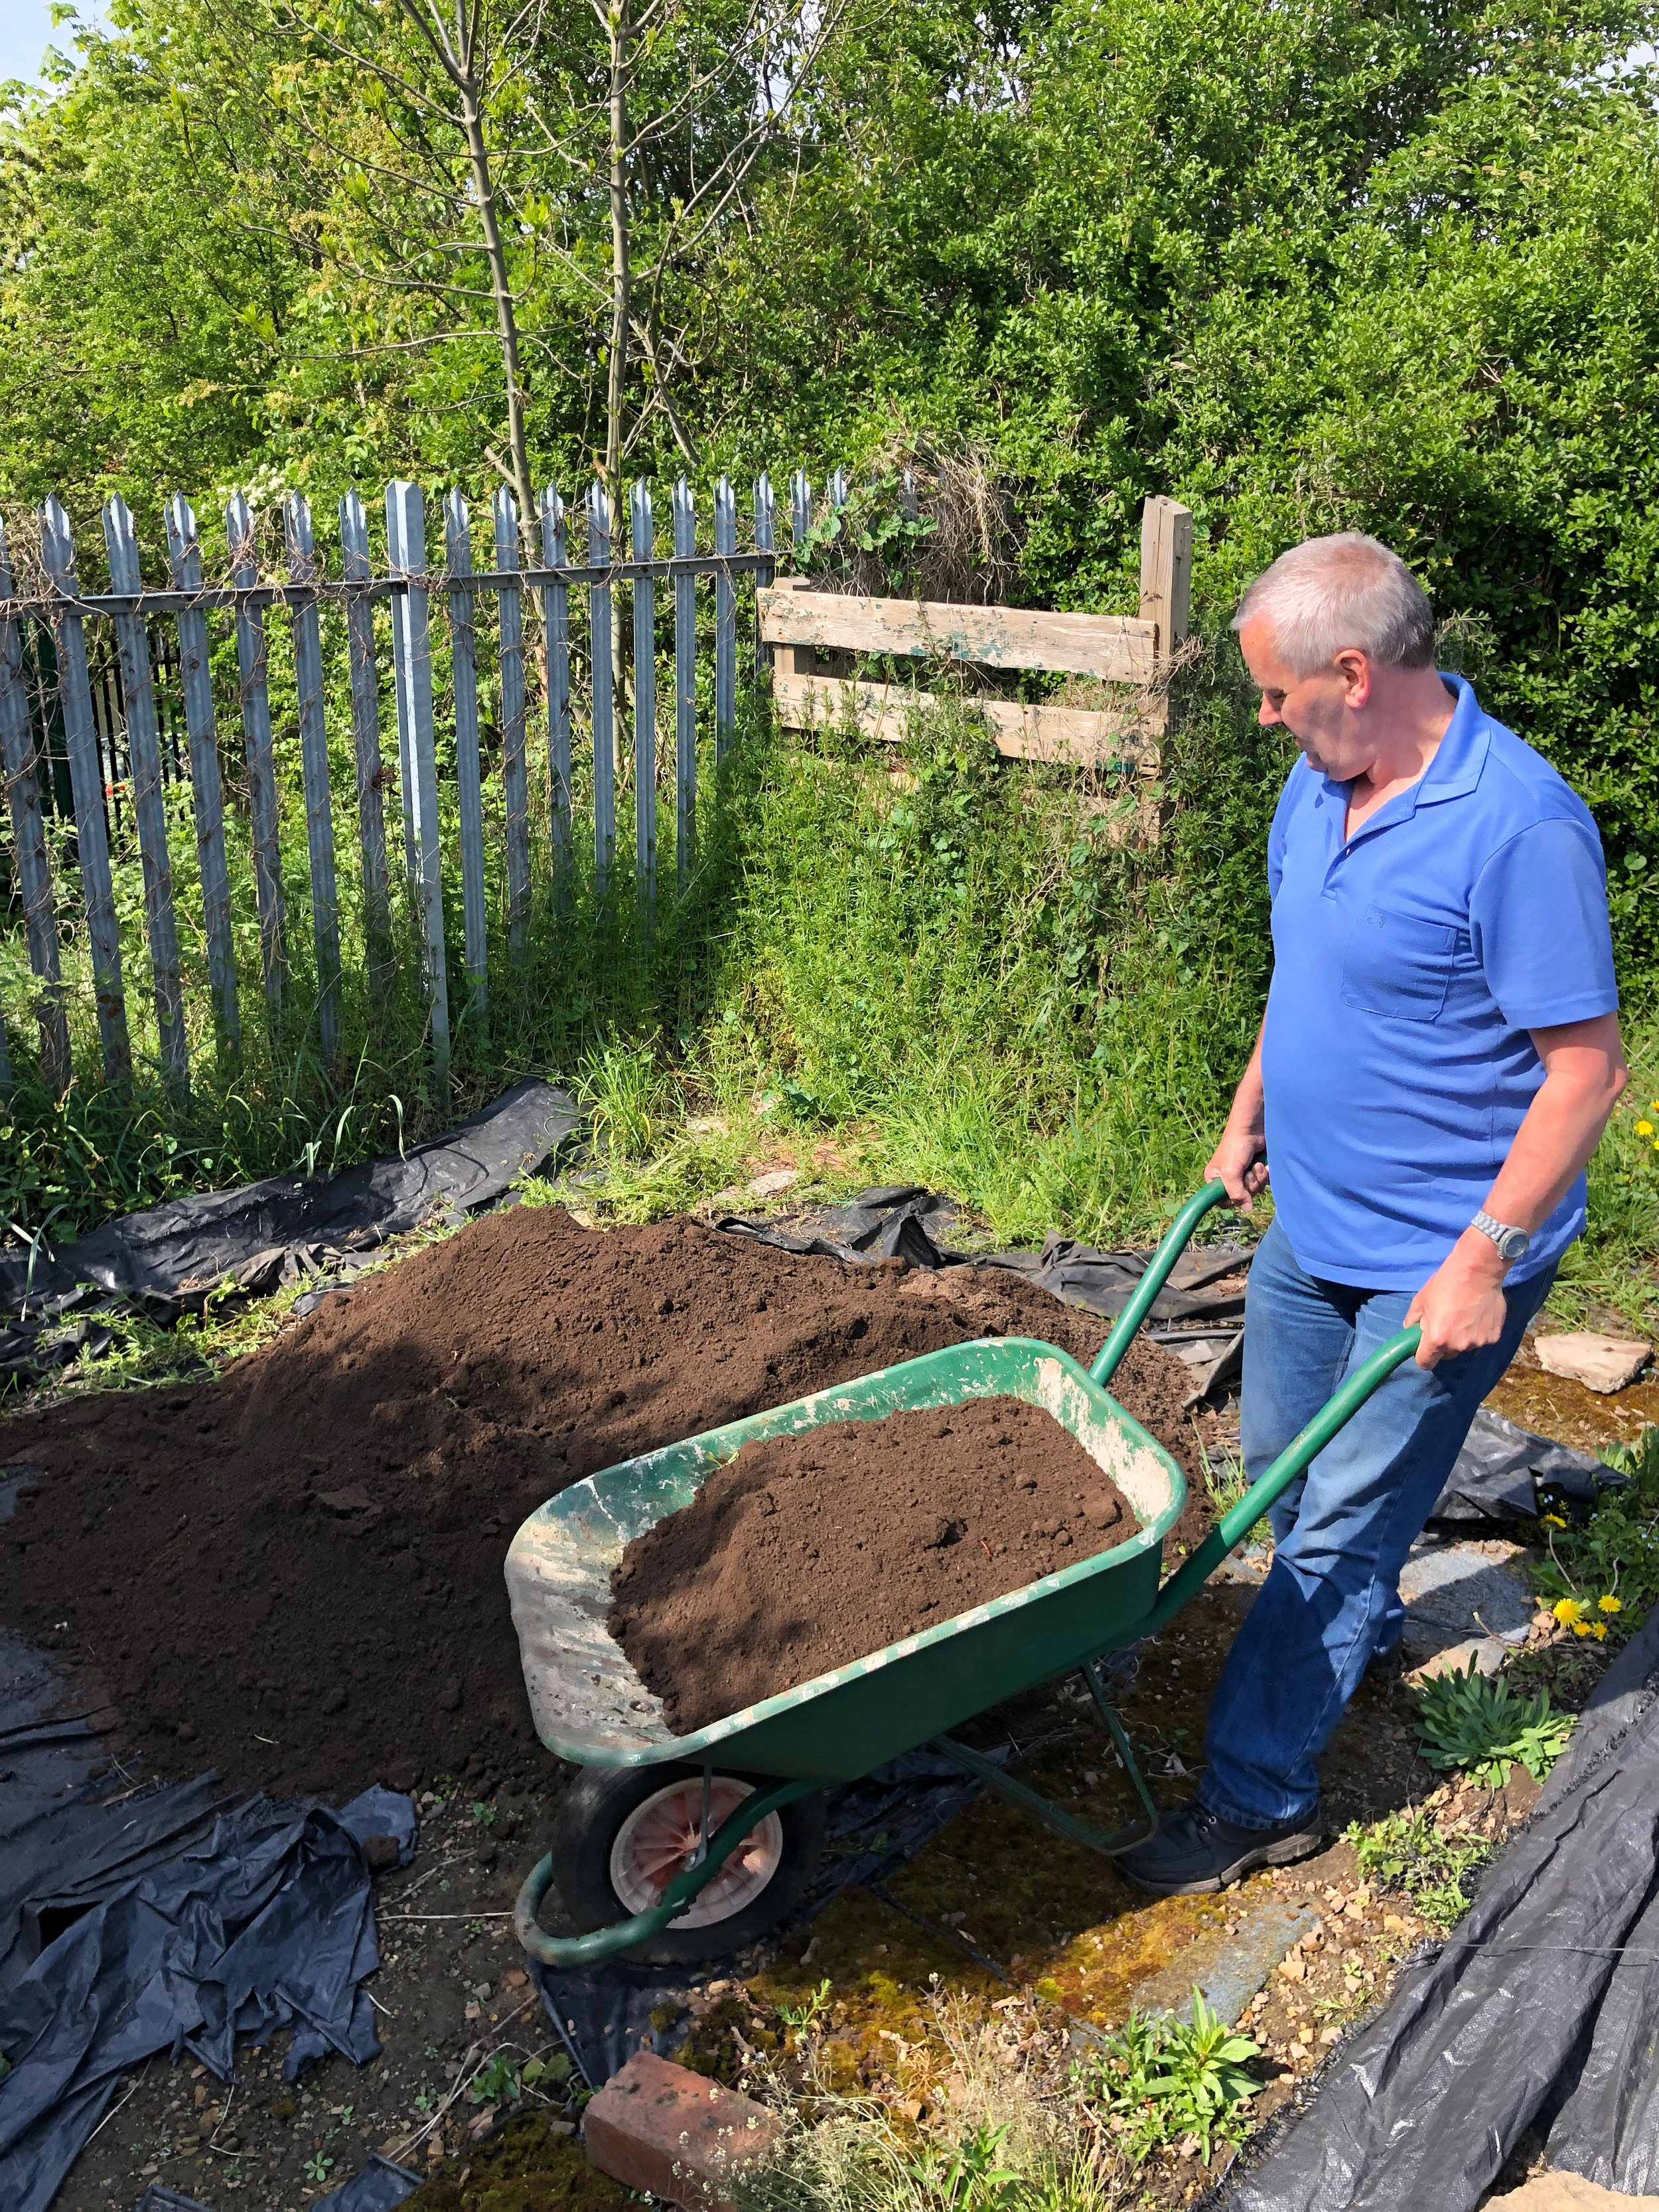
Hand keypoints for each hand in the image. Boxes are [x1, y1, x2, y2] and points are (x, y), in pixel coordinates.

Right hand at [1206, 1127, 1269, 1209]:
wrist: (1252, 1128)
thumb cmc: (1236, 1147)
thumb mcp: (1230, 1172)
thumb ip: (1236, 1193)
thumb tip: (1248, 1209)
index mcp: (1214, 1179)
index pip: (1223, 1201)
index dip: (1233, 1199)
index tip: (1238, 1189)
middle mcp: (1228, 1178)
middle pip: (1242, 1197)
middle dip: (1249, 1185)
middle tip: (1248, 1172)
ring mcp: (1243, 1174)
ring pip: (1254, 1190)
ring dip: (1257, 1178)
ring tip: (1256, 1164)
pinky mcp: (1256, 1169)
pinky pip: (1263, 1182)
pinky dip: (1264, 1174)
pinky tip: (1262, 1163)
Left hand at [1405, 1233, 1509, 1368]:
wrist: (1477, 1270)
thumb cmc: (1445, 1283)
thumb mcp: (1420, 1300)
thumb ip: (1412, 1321)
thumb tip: (1412, 1331)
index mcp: (1437, 1339)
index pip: (1425, 1363)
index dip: (1423, 1356)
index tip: (1424, 1347)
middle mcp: (1458, 1346)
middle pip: (1446, 1355)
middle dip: (1443, 1344)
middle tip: (1446, 1323)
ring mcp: (1478, 1343)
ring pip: (1465, 1347)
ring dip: (1462, 1337)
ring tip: (1464, 1316)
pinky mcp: (1494, 1337)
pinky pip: (1481, 1339)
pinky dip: (1478, 1331)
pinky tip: (1478, 1315)